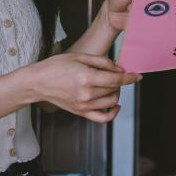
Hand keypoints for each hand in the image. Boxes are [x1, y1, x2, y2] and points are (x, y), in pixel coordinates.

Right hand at [27, 52, 141, 122]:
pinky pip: (102, 118)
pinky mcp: (80, 113)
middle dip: (120, 82)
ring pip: (111, 102)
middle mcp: (86, 94)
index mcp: (86, 78)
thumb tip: (119, 69)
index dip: (130, 77)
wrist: (38, 82)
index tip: (138, 75)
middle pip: (114, 90)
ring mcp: (83, 106)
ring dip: (116, 93)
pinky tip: (115, 105)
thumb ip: (102, 62)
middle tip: (115, 74)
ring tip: (111, 85)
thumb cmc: (56, 66)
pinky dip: (113, 113)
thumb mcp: (80, 57)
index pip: (116, 80)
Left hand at [100, 0, 169, 32]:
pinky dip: (149, 27)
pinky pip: (152, 26)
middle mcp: (152, 2)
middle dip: (158, 10)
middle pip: (164, 6)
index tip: (155, 2)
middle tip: (146, 11)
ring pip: (159, 17)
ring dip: (152, 19)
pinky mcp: (146, 23)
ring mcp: (150, 13)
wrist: (109, 15)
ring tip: (140, 18)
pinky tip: (142, 25)